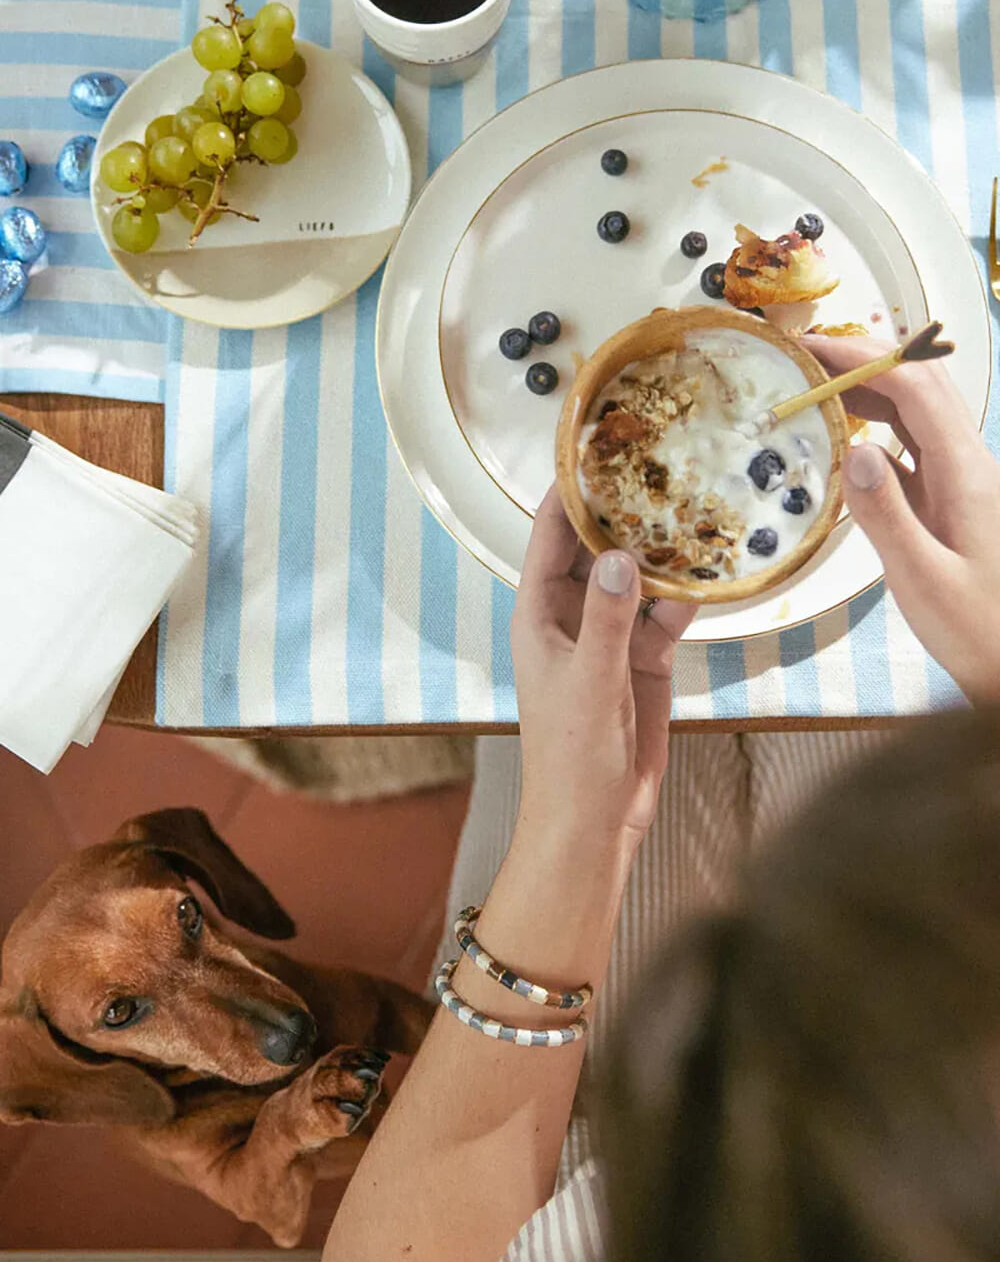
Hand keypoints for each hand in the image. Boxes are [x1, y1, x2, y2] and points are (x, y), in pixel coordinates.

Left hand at [510, 486, 695, 848]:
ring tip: (700, 499)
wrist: (595, 819)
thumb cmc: (570, 756)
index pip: (549, 534)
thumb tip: (618, 558)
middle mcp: (573, 614)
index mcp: (540, 613)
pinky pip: (668, 612)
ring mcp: (611, 635)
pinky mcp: (646, 658)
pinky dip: (690, 594)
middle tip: (666, 458)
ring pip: (640, 575)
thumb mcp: (589, 682)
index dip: (569, 488)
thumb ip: (607, 620)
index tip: (599, 442)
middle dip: (627, 507)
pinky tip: (717, 568)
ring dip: (667, 547)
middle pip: (599, 544)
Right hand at [808, 336, 999, 701]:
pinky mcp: (952, 503)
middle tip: (804, 355)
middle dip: (864, 359)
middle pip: (920, 386)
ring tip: (813, 385)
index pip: (915, 389)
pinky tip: (843, 440)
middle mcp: (968, 466)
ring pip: (917, 414)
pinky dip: (875, 429)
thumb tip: (854, 450)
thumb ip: (886, 515)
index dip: (862, 357)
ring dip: (869, 390)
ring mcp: (962, 482)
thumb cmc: (976, 631)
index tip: (809, 348)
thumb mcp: (922, 580)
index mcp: (965, 474)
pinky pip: (913, 448)